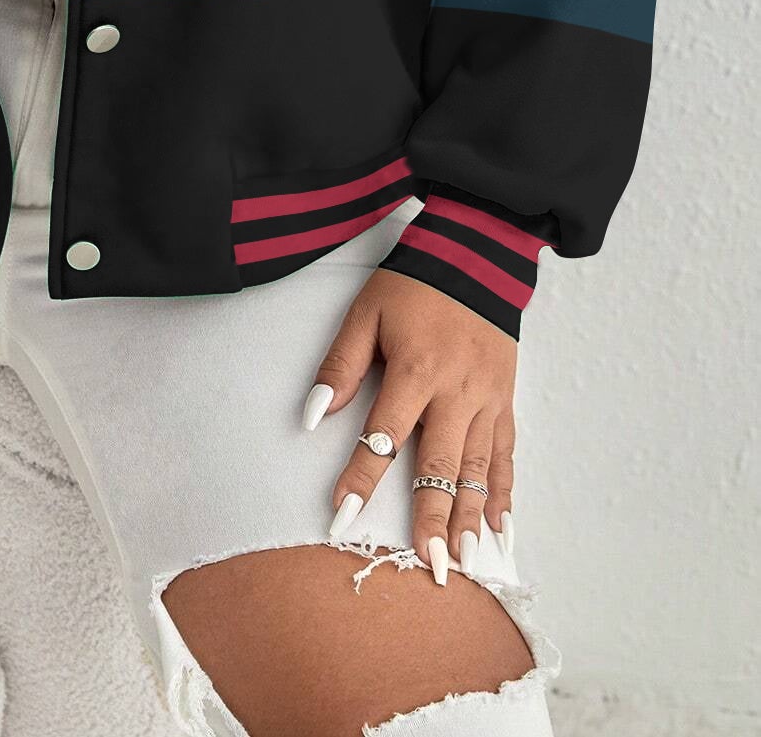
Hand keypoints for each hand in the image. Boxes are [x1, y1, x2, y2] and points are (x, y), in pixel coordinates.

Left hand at [303, 268, 516, 583]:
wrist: (476, 255)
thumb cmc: (414, 283)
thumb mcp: (366, 311)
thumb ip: (341, 365)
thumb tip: (315, 416)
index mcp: (417, 369)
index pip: (384, 435)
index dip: (362, 477)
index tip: (343, 517)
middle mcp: (457, 391)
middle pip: (440, 466)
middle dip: (432, 520)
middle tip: (429, 567)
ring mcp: (487, 398)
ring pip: (477, 469)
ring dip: (469, 518)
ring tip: (464, 561)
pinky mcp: (506, 398)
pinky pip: (506, 453)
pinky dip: (503, 491)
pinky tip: (500, 526)